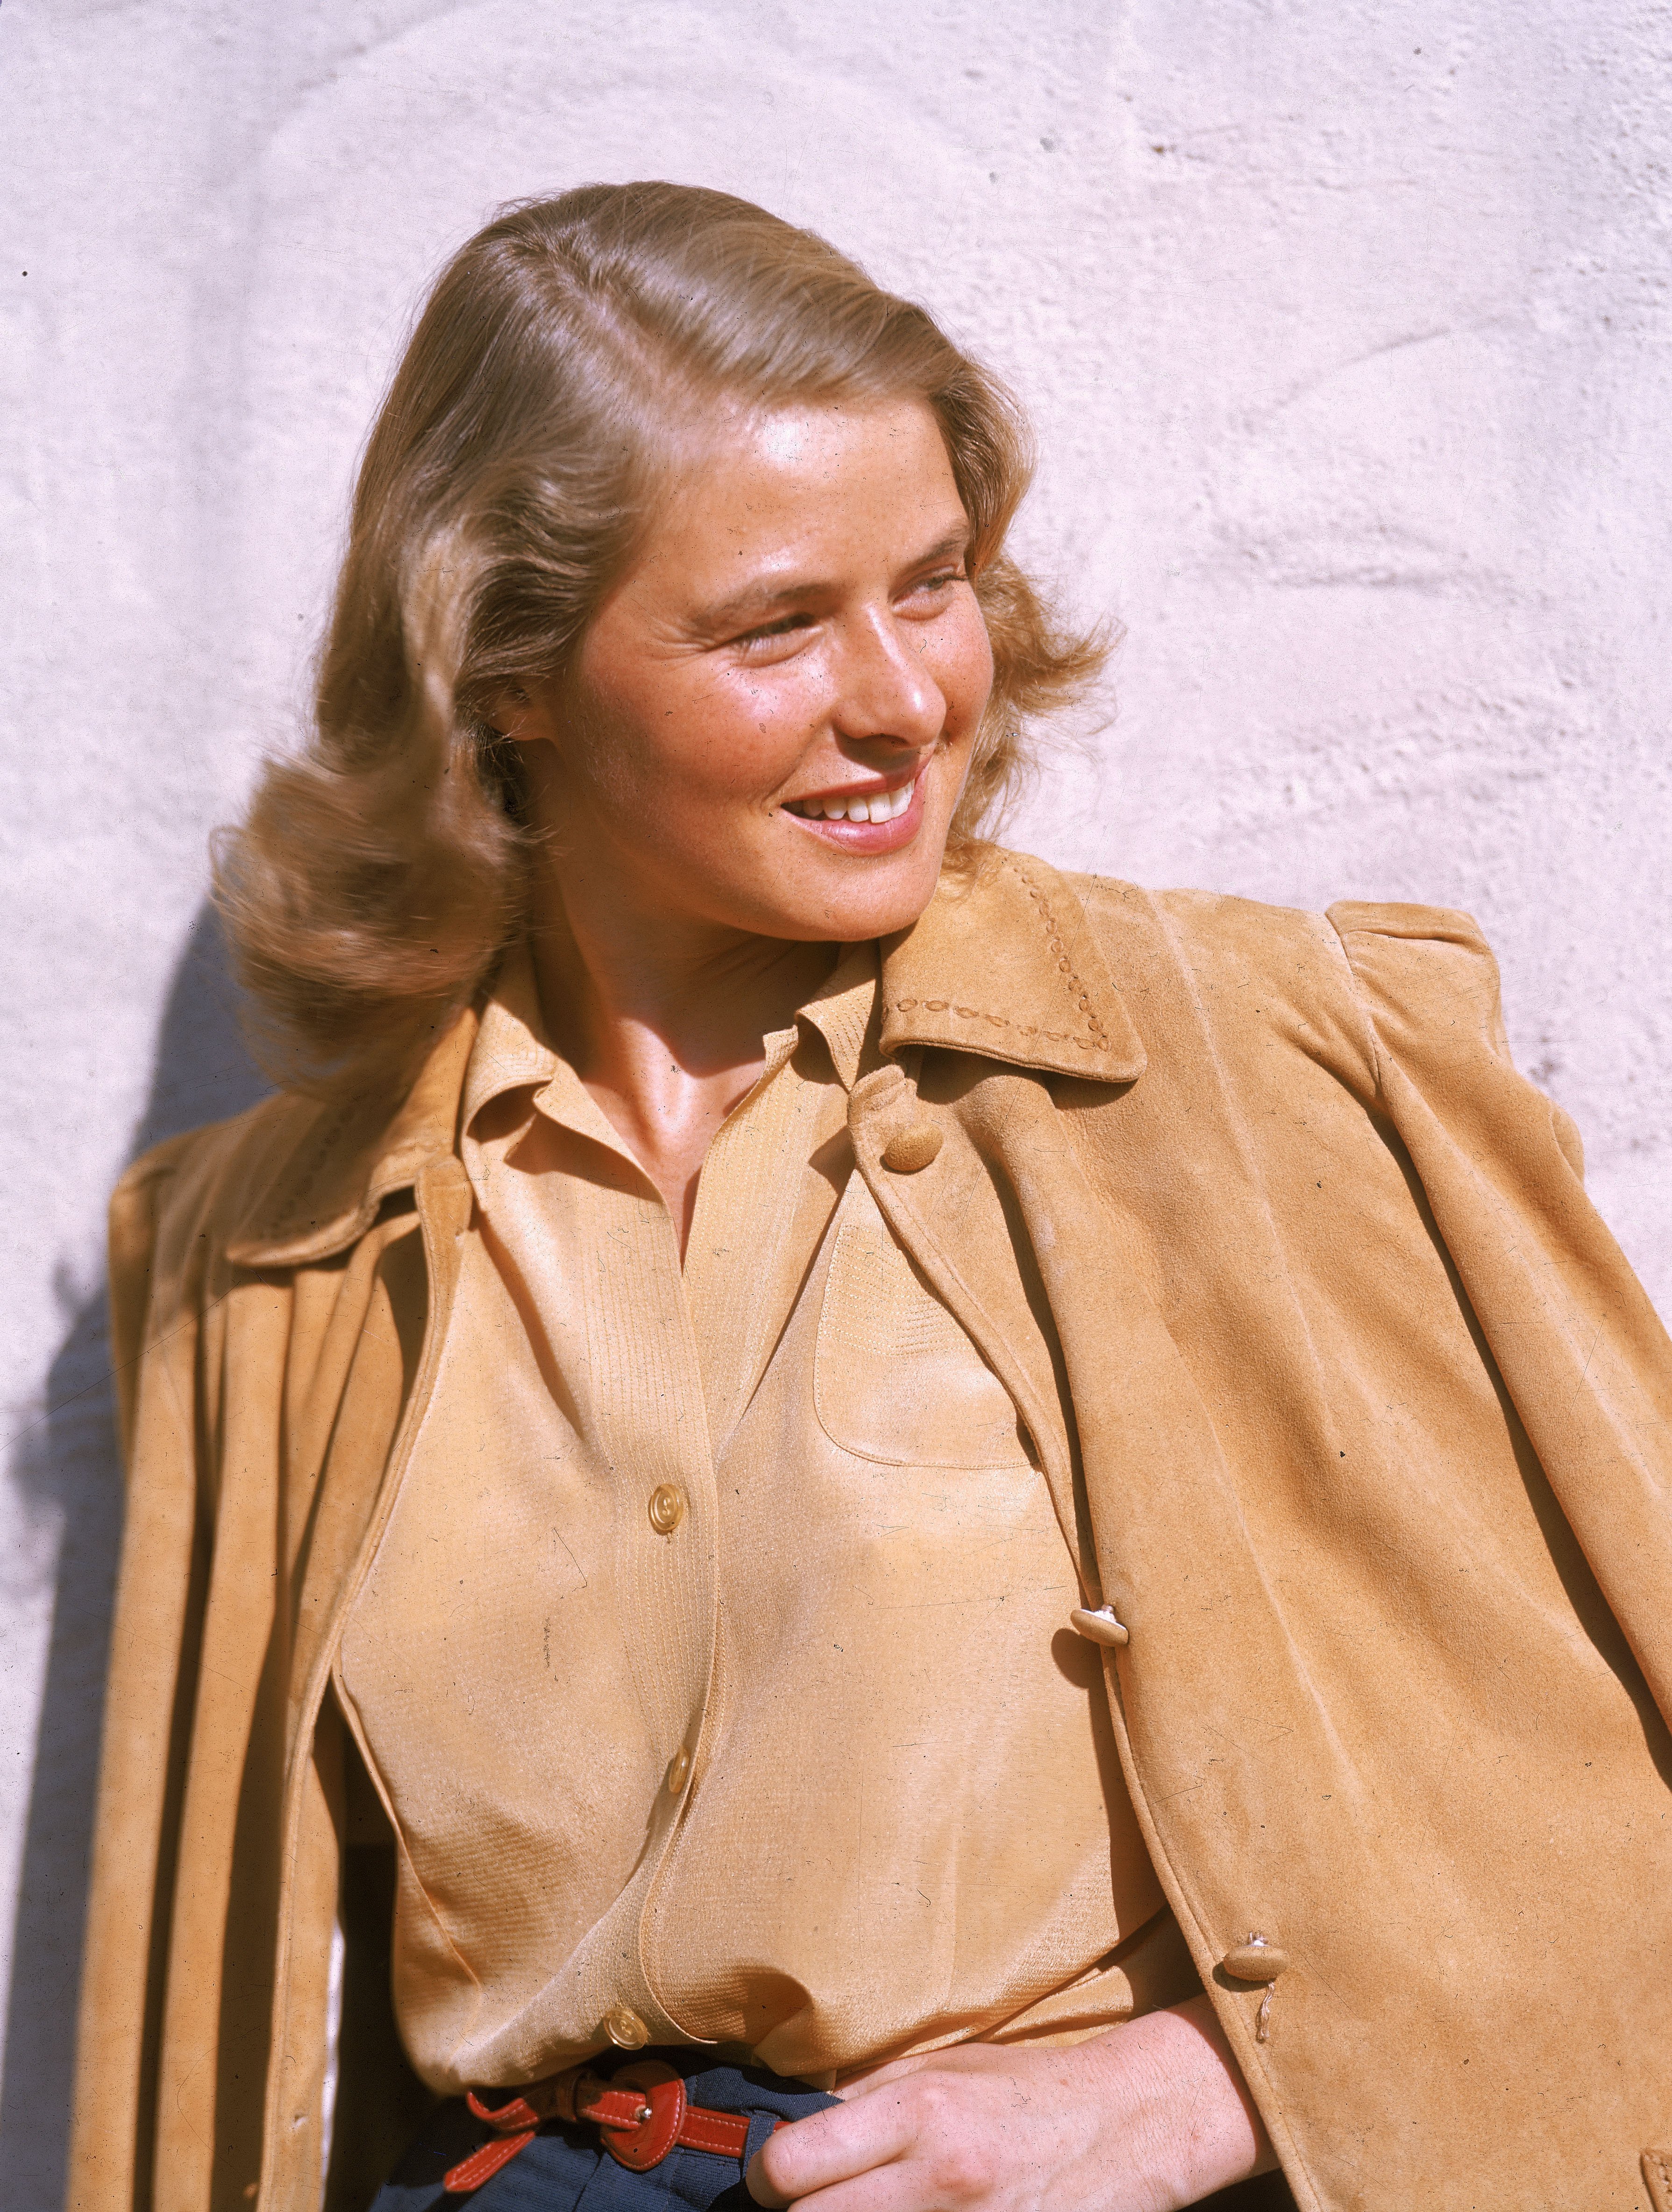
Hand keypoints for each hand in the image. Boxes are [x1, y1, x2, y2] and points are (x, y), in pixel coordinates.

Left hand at [746, 1999, 1274, 2211]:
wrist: (1128, 2124)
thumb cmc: (1023, 2090)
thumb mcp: (942, 2067)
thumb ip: (866, 2099)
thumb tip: (792, 2131)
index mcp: (918, 2112)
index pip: (793, 2167)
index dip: (767, 2179)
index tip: (775, 2180)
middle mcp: (941, 2178)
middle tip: (814, 2206)